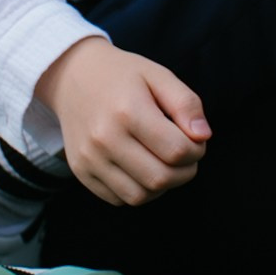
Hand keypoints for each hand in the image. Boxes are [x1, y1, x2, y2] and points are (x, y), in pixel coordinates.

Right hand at [34, 35, 211, 206]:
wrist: (72, 77)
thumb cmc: (123, 76)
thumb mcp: (159, 76)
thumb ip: (187, 104)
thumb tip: (203, 136)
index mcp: (128, 111)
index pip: (177, 151)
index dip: (197, 150)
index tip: (196, 140)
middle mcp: (104, 139)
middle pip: (160, 179)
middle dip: (185, 172)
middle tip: (186, 155)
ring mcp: (89, 159)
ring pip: (139, 196)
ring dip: (162, 186)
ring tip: (165, 163)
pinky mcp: (81, 172)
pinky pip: (118, 199)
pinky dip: (138, 190)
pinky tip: (143, 168)